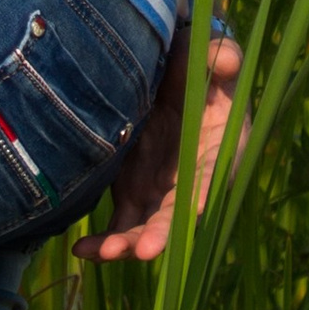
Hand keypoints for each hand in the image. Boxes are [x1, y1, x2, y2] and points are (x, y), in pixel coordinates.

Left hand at [78, 28, 244, 262]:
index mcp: (219, 148)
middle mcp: (190, 179)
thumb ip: (217, 55)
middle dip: (162, 233)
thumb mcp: (204, 54)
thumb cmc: (193, 65)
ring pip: (146, 227)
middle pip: (179, 213)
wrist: (162, 78)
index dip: (205, 190)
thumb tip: (227, 59)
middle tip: (146, 250)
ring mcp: (160, 191)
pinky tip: (81, 249)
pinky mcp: (133, 195)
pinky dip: (102, 242)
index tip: (195, 207)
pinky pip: (119, 226)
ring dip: (127, 245)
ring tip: (104, 255)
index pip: (214, 172)